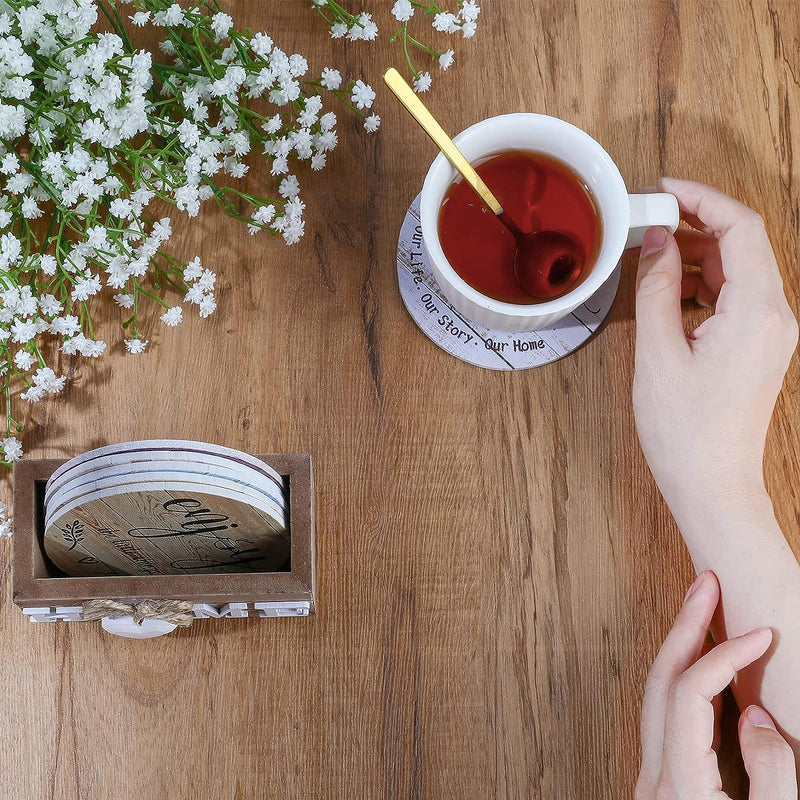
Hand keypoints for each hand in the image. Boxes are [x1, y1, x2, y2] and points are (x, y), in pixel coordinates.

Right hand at [632, 178, 797, 510]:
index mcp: (755, 312)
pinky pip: (734, 296)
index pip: (740, 228)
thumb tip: (659, 241)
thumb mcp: (658, 352)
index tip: (665, 190)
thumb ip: (657, 288)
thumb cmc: (685, 431)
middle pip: (742, 244)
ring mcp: (768, 332)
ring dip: (697, 253)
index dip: (702, 198)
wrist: (711, 483)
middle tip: (649, 220)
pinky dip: (702, 282)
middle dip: (696, 224)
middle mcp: (773, 316)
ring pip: (738, 269)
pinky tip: (669, 288)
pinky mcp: (756, 346)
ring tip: (652, 253)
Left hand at [636, 570, 796, 798]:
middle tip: (705, 584)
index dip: (725, 655)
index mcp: (678, 785)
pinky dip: (685, 681)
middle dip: (684, 626)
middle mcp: (654, 779)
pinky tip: (706, 667)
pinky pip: (667, 718)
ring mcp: (653, 782)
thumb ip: (770, 775)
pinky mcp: (663, 788)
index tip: (762, 635)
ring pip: (657, 696)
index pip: (690, 693)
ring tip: (702, 610)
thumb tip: (757, 717)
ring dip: (681, 648)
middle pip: (660, 680)